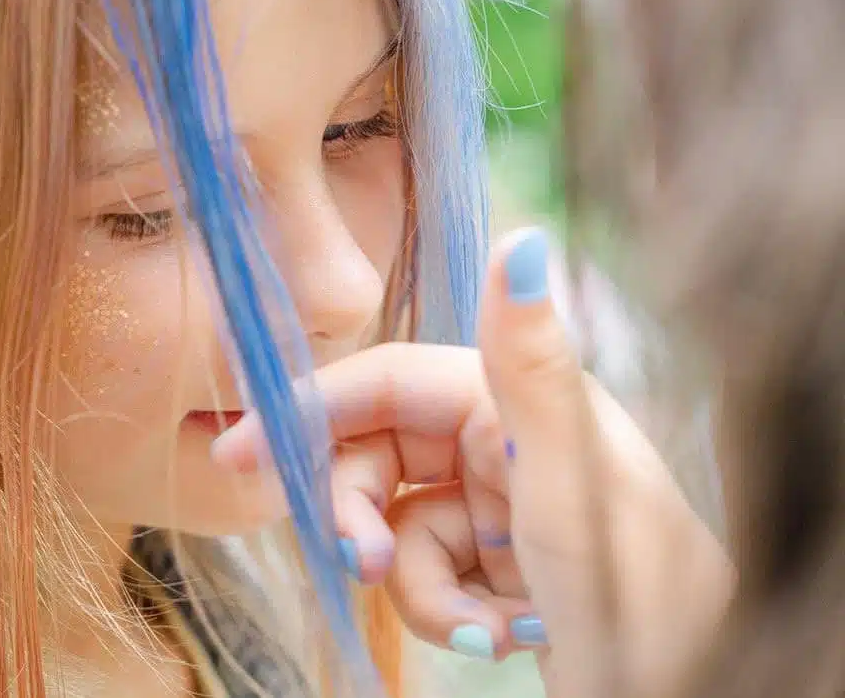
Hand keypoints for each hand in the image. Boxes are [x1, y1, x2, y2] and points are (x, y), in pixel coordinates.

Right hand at [212, 229, 733, 697]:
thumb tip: (519, 243)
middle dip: (363, 516)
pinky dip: (446, 613)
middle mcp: (512, 444)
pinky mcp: (502, 567)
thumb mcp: (570, 487)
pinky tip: (503, 637)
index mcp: (524, 403)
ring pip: (398, 525)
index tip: (240, 450)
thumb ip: (528, 366)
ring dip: (417, 586)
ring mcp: (506, 509)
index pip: (389, 380)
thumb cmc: (640, 602)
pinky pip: (429, 575)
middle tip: (360, 565)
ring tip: (479, 630)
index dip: (311, 406)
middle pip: (381, 454)